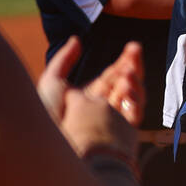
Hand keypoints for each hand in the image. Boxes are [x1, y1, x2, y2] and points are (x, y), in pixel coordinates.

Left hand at [37, 39, 144, 158]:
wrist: (56, 144)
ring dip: (134, 80)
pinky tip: (128, 91)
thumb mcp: (51, 82)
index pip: (110, 78)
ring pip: (133, 95)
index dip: (122, 62)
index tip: (132, 47)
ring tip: (129, 72)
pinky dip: (136, 99)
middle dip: (132, 65)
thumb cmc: (49, 115)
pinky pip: (135, 113)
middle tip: (137, 48)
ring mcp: (115, 120)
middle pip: (124, 83)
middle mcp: (103, 108)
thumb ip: (64, 59)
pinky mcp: (123, 132)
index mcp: (88, 98)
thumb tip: (77, 40)